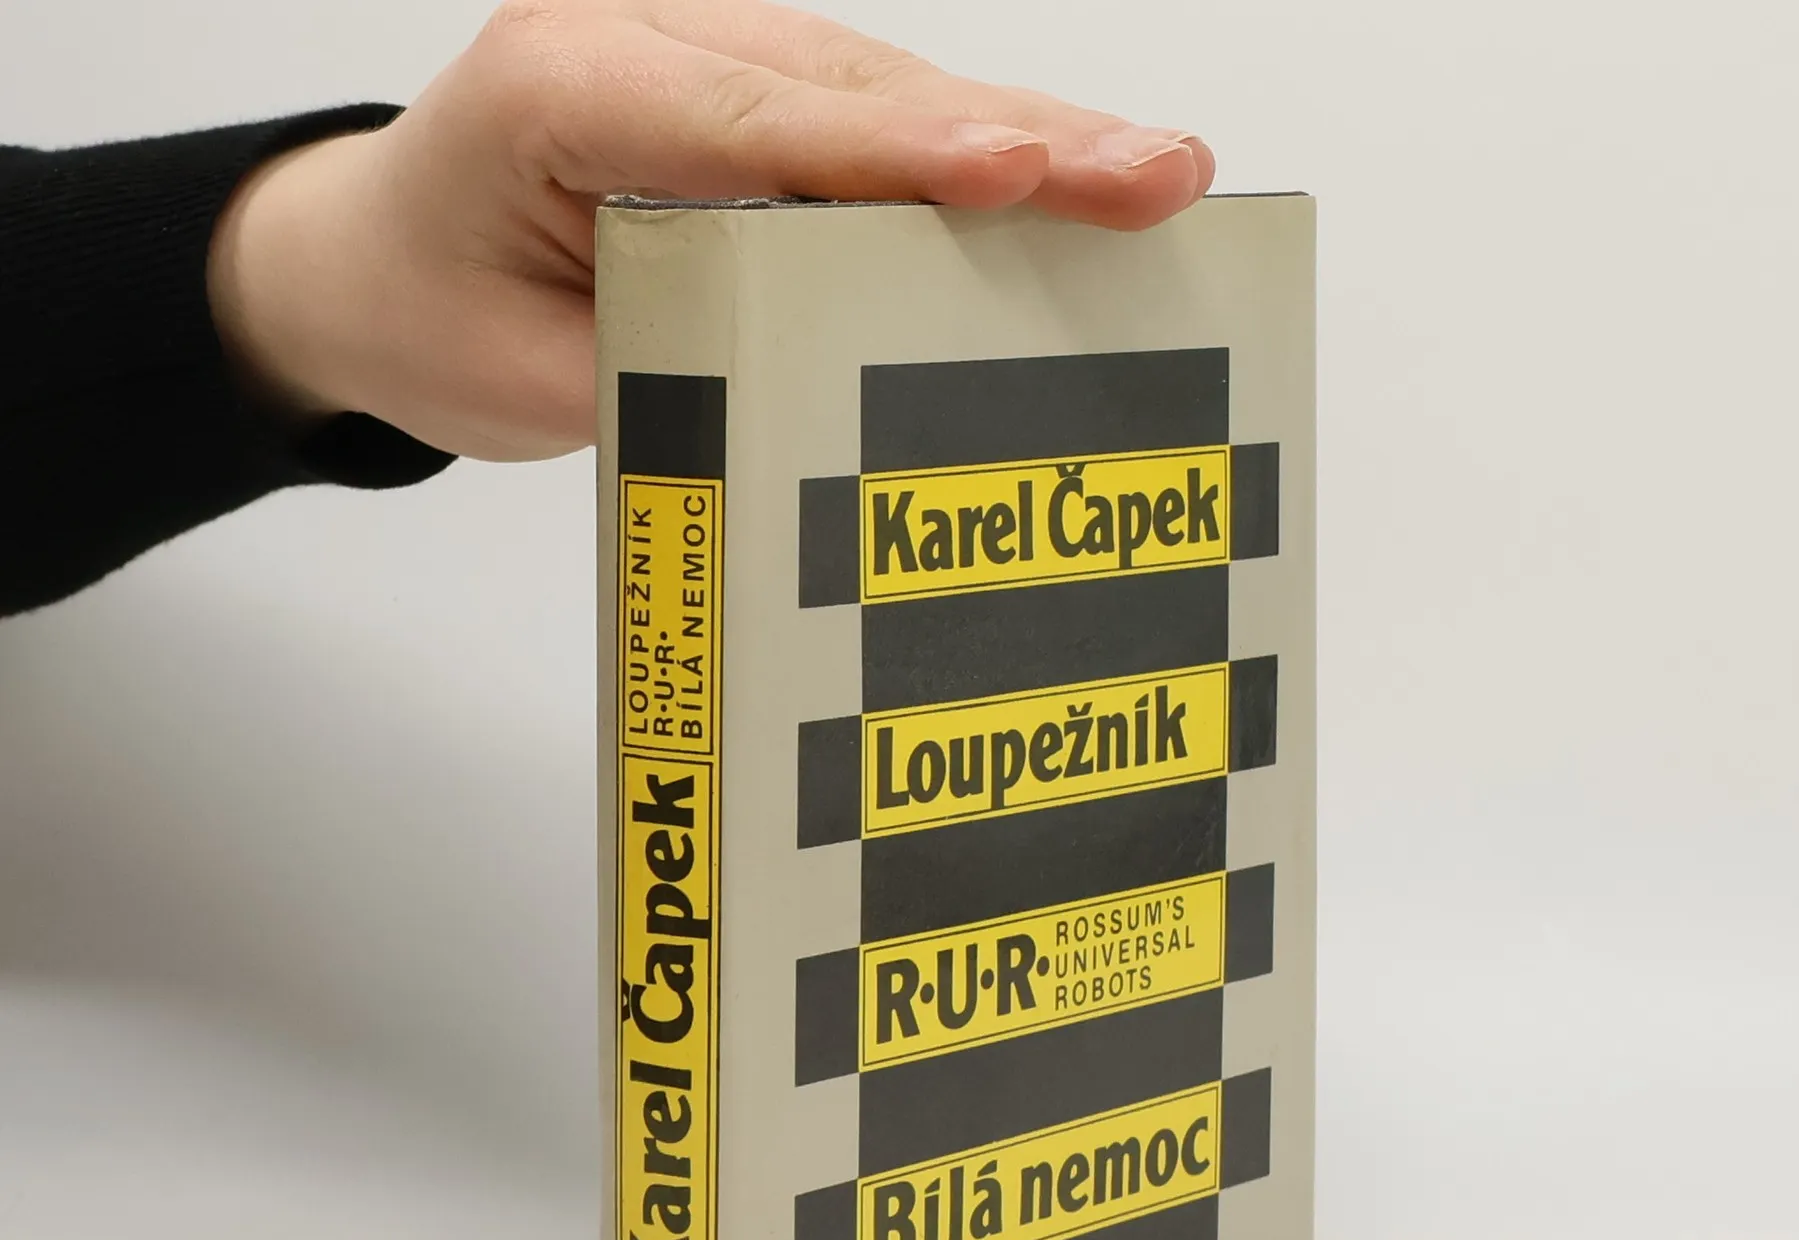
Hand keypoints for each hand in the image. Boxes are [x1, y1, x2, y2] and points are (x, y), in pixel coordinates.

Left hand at [207, 0, 1214, 461]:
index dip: (894, 153)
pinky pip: (877, 124)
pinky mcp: (754, 100)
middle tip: (1155, 177)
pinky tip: (1077, 186)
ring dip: (1029, 141)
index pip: (751, 120)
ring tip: (1154, 182)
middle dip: (1016, 138)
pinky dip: (979, 161)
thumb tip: (829, 376)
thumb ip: (674, 367)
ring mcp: (710, 56)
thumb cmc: (436, 305)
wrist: (378, 255)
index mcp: (564, 86)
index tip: (1007, 173)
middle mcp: (648, 38)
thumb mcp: (534, 378)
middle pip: (856, 88)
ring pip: (889, 93)